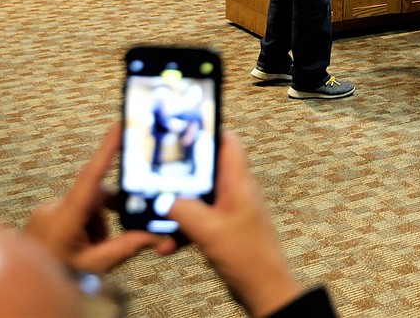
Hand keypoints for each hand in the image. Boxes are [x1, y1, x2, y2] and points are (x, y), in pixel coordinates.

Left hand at [25, 124, 173, 272]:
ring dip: (98, 227)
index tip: (120, 126)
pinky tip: (81, 251)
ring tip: (91, 254)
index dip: (107, 149)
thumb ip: (126, 247)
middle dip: (111, 217)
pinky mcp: (45, 218)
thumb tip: (154, 235)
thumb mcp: (94, 266)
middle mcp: (54, 208)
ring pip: (88, 208)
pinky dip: (87, 229)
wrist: (18, 288)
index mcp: (66, 217)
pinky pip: (76, 215)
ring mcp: (47, 212)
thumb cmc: (52, 277)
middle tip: (110, 243)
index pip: (91, 176)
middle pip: (97, 197)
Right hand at [168, 131, 303, 317]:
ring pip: (197, 196)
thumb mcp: (207, 230)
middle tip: (156, 175)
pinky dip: (182, 228)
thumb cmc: (248, 257)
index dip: (205, 130)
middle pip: (205, 168)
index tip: (179, 130)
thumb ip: (182, 209)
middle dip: (179, 174)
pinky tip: (168, 244)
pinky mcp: (224, 227)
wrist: (263, 289)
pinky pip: (197, 219)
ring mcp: (229, 209)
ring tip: (158, 219)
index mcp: (238, 181)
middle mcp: (235, 190)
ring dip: (177, 208)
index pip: (226, 140)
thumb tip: (161, 197)